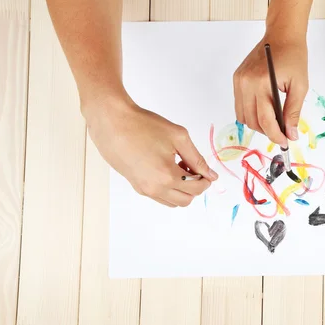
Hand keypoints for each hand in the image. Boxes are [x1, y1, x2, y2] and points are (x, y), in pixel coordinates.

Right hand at [83, 93, 217, 206]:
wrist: (113, 122)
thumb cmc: (144, 125)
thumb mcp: (179, 137)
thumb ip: (197, 158)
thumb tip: (211, 175)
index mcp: (167, 176)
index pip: (197, 189)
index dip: (206, 179)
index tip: (205, 169)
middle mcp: (155, 188)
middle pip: (186, 200)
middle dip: (195, 186)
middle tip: (191, 167)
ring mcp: (144, 189)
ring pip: (173, 202)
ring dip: (181, 189)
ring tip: (177, 167)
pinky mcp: (136, 186)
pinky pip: (159, 197)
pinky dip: (169, 189)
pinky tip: (165, 168)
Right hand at [233, 35, 308, 146]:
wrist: (281, 36)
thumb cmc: (293, 57)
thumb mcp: (300, 86)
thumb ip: (293, 112)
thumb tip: (291, 135)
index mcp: (262, 82)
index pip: (265, 119)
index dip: (275, 135)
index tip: (285, 142)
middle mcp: (246, 82)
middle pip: (252, 121)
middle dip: (267, 131)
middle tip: (282, 133)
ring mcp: (239, 81)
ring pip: (243, 116)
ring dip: (258, 124)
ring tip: (274, 122)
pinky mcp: (237, 79)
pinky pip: (240, 106)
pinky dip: (251, 113)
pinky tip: (264, 110)